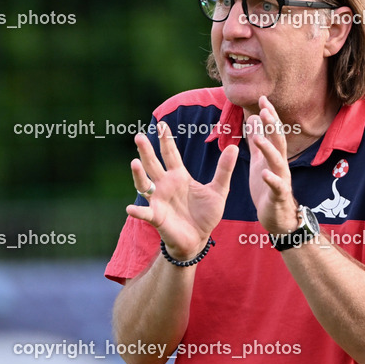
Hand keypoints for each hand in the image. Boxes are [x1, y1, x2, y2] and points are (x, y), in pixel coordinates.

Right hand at [127, 121, 237, 259]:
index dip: (166, 140)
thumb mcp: (219, 190)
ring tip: (134, 163)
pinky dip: (138, 211)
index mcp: (179, 176)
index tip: (162, 124)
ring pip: (144, 184)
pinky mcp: (157, 217)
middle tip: (139, 136)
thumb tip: (233, 147)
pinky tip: (131, 208)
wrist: (198, 239)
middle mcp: (165, 185)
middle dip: (146, 151)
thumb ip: (224, 170)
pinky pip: (145, 212)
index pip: (171, 154)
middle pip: (153, 164)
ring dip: (138, 174)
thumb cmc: (206, 214)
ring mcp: (158, 200)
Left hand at [245, 96, 298, 234]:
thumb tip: (253, 118)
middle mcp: (281, 165)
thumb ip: (257, 141)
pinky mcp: (279, 196)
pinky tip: (264, 173)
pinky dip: (271, 179)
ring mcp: (282, 180)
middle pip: (279, 142)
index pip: (273, 132)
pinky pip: (277, 187)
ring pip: (278, 162)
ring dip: (269, 149)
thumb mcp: (259, 160)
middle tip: (264, 110)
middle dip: (272, 126)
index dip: (269, 116)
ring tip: (259, 139)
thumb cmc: (267, 188)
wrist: (277, 217)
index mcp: (274, 156)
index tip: (262, 98)